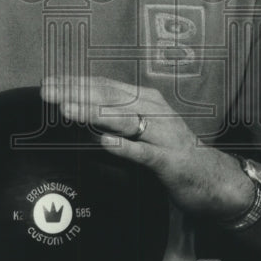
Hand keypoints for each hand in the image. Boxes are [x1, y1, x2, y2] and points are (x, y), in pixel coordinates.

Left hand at [41, 75, 250, 218]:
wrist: (212, 178)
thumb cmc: (171, 151)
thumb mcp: (142, 129)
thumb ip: (114, 118)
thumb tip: (76, 109)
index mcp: (145, 100)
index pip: (104, 85)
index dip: (75, 82)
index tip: (48, 82)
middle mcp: (154, 111)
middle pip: (110, 98)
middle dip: (76, 93)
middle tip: (48, 92)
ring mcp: (163, 135)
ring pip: (124, 120)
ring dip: (94, 113)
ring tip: (68, 110)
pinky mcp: (170, 161)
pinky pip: (145, 153)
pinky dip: (124, 146)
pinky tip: (104, 142)